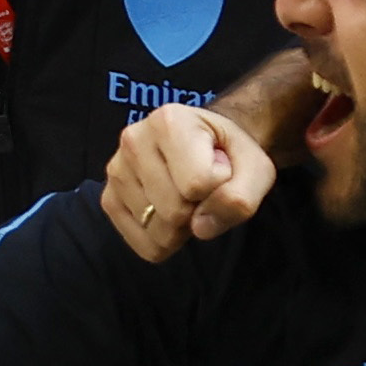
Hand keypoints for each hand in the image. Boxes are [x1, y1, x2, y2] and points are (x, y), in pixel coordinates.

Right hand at [101, 102, 272, 261]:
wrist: (209, 145)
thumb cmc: (231, 154)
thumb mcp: (256, 169)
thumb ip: (241, 197)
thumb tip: (200, 227)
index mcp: (169, 121)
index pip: (197, 184)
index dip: (219, 187)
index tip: (220, 169)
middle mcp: (133, 140)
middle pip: (174, 210)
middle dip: (199, 209)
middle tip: (203, 187)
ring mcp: (116, 171)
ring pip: (159, 230)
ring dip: (182, 226)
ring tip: (185, 195)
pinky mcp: (109, 199)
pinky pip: (143, 244)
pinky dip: (165, 240)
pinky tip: (169, 211)